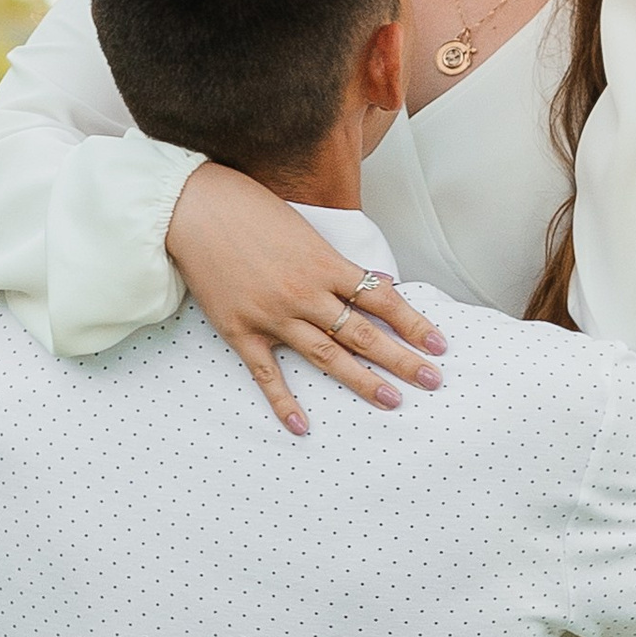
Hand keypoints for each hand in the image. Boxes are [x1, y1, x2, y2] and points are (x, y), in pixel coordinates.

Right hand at [164, 164, 445, 439]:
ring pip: (327, 356)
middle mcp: (305, 293)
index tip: (439, 343)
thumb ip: (335, 263)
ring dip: (362, 380)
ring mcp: (273, 315)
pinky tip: (303, 426)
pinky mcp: (242, 331)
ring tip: (392, 400)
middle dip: (402, 358)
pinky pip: (267, 374)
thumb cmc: (252, 210)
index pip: (382, 299)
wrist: (195, 210)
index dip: (414, 322)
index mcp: (325, 264)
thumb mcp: (305, 230)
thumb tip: (372, 284)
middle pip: (363, 333)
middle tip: (432, 380)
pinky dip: (285, 402)